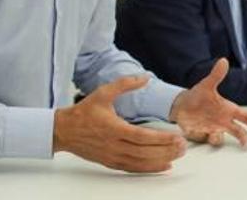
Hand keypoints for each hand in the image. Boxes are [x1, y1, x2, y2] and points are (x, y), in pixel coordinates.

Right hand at [53, 75, 186, 172]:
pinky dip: (149, 169)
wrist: (63, 130)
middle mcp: (114, 145)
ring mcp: (112, 156)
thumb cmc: (84, 111)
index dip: (161, 139)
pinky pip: (133, 169)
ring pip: (140, 163)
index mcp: (113, 128)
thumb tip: (146, 77)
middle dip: (166, 151)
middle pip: (144, 152)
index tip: (177, 137)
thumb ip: (126, 84)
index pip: (142, 137)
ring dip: (161, 161)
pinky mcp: (110, 162)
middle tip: (183, 147)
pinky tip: (164, 166)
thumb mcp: (103, 92)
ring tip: (178, 156)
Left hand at [169, 58, 246, 146]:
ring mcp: (214, 129)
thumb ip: (216, 75)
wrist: (180, 105)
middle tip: (245, 143)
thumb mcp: (206, 85)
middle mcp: (223, 121)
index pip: (245, 117)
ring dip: (218, 138)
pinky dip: (201, 137)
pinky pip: (205, 139)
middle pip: (238, 131)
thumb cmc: (198, 95)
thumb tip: (223, 60)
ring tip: (212, 135)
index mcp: (228, 109)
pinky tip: (194, 131)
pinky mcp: (202, 135)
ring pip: (220, 139)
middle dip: (243, 137)